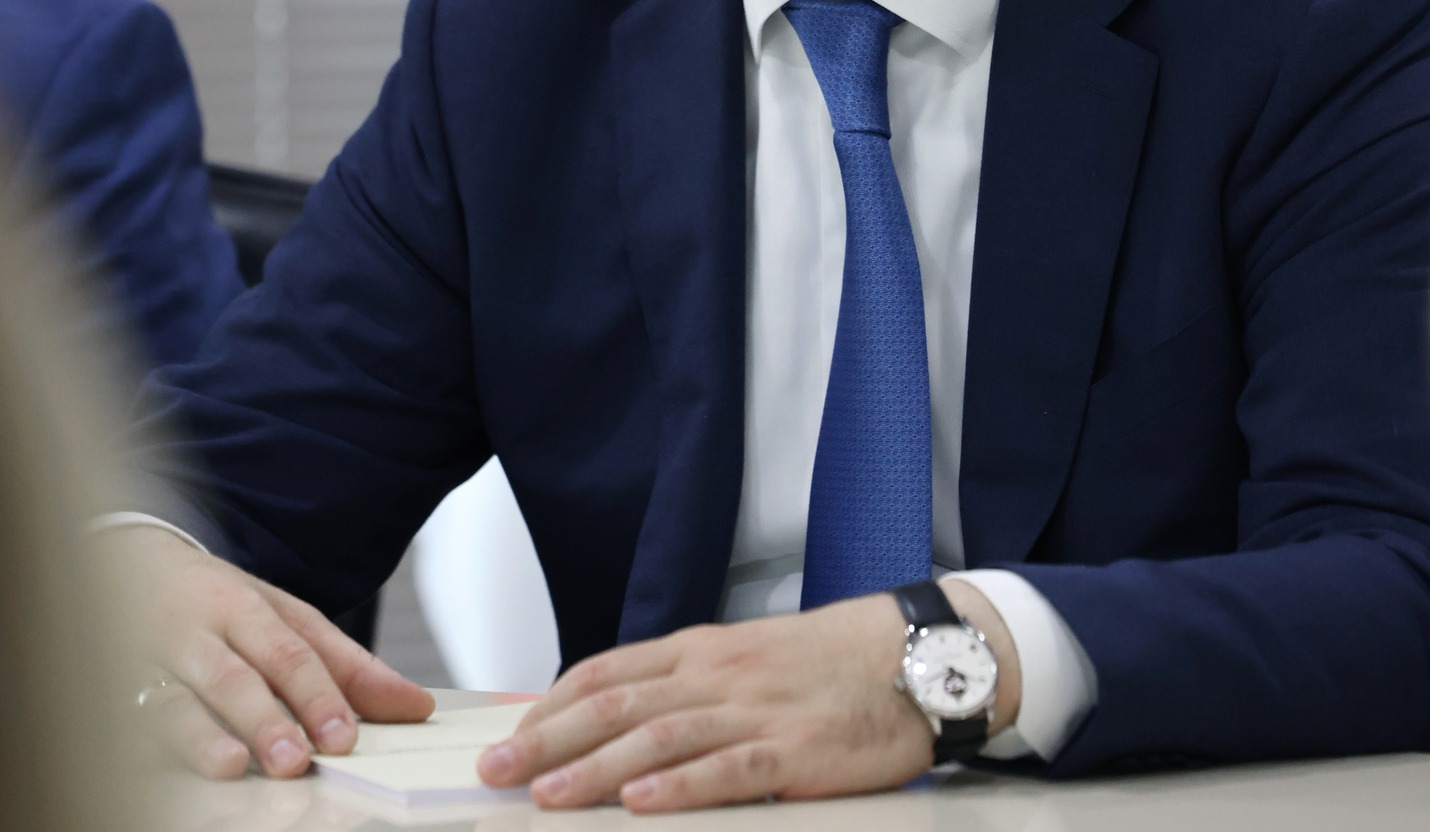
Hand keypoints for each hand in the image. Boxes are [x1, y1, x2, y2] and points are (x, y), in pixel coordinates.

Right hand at [115, 525, 432, 778]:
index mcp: (251, 608)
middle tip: (298, 758)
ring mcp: (152, 659)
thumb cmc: (221, 604)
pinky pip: (126, 718)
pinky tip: (157, 766)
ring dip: (205, 736)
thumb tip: (415, 706)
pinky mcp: (112, 688)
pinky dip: (144, 744)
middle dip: (270, 717)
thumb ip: (347, 666)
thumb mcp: (286, 618)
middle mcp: (203, 631)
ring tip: (232, 765)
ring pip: (178, 700)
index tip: (347, 737)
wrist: (127, 562)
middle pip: (240, 674)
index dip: (321, 694)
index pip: (294, 651)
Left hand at [476, 580, 1019, 811]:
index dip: (551, 705)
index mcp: (701, 649)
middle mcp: (716, 673)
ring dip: (595, 770)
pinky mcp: (794, 752)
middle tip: (496, 772)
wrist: (907, 654)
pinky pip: (728, 769)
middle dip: (548, 740)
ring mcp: (754, 711)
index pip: (606, 671)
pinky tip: (642, 805)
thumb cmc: (825, 662)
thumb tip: (616, 721)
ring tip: (546, 798)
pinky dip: (680, 788)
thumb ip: (685, 686)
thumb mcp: (744, 659)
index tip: (508, 737)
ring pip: (660, 738)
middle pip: (616, 705)